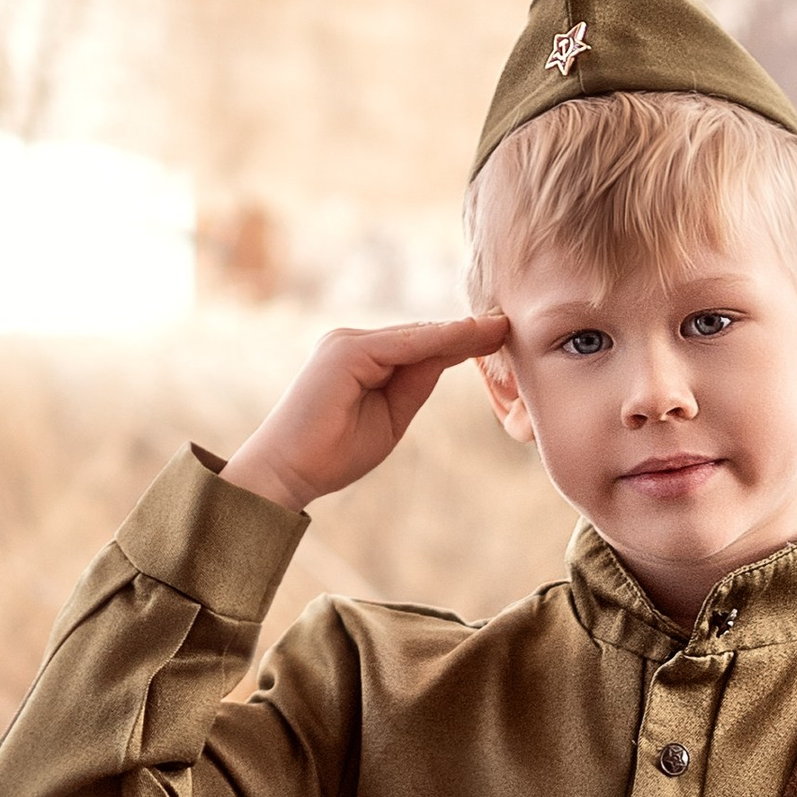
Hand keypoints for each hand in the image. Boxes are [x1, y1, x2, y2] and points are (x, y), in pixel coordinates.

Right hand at [222, 317, 510, 511]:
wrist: (287, 471)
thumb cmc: (332, 454)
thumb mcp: (389, 418)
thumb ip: (414, 387)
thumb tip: (446, 360)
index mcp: (361, 359)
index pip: (420, 347)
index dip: (460, 343)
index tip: (498, 338)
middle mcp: (352, 342)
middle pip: (421, 335)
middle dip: (465, 332)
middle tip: (509, 324)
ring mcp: (347, 343)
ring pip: (417, 336)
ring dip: (459, 332)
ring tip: (499, 327)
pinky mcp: (346, 352)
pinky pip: (403, 345)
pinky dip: (438, 341)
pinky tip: (469, 335)